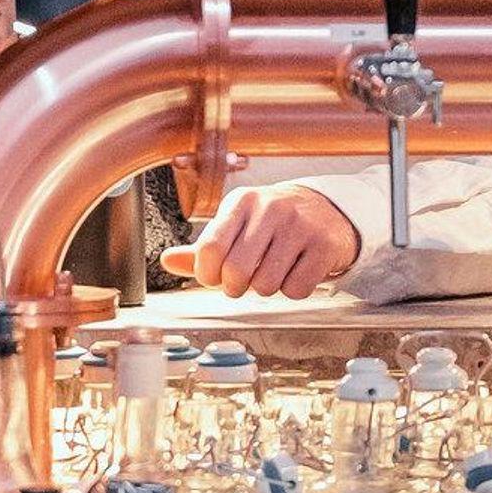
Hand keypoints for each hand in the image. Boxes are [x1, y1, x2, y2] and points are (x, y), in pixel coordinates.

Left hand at [158, 184, 358, 298]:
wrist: (326, 209)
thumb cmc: (271, 222)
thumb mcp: (236, 225)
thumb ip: (202, 248)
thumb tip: (166, 261)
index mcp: (242, 202)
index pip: (209, 249)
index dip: (207, 275)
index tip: (214, 277)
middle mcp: (271, 209)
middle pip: (236, 272)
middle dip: (234, 288)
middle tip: (242, 282)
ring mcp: (300, 226)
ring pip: (266, 285)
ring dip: (265, 289)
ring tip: (271, 272)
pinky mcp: (324, 245)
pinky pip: (296, 289)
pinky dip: (292, 290)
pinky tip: (294, 271)